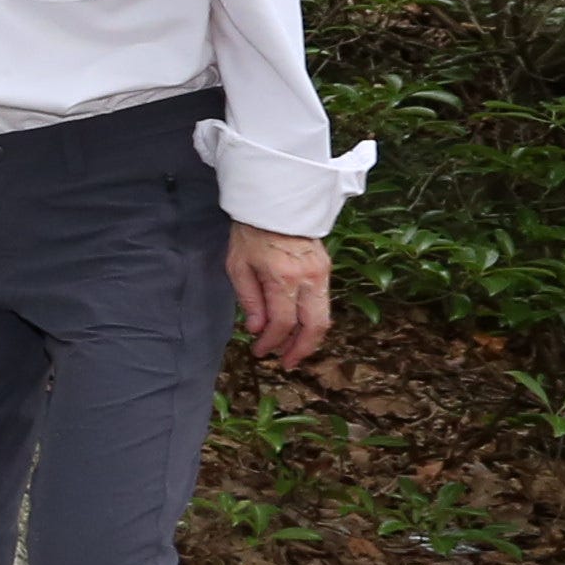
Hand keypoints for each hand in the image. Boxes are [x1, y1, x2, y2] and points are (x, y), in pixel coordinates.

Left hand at [231, 227, 333, 366]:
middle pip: (314, 325)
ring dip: (310, 338)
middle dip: (301, 349)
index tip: (258, 352)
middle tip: (285, 363)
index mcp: (283, 276)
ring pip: (324, 316)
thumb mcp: (238, 266)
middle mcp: (308, 277)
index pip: (282, 322)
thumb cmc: (250, 232)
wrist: (275, 201)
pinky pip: (323, 302)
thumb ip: (249, 300)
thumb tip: (258, 330)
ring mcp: (322, 272)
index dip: (271, 342)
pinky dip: (313, 320)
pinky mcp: (326, 267)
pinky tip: (299, 328)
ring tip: (292, 350)